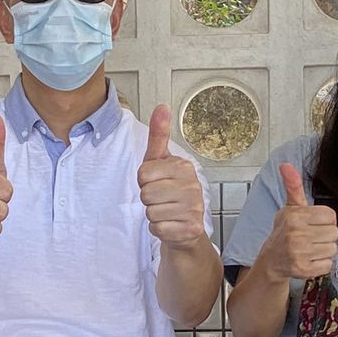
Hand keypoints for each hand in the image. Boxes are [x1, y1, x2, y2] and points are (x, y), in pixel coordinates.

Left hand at [137, 104, 207, 248]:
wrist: (185, 227)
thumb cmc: (169, 192)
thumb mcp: (160, 161)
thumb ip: (158, 135)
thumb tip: (161, 107)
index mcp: (184, 166)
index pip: (143, 174)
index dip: (144, 181)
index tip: (157, 182)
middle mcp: (192, 186)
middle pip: (146, 193)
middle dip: (148, 199)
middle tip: (161, 199)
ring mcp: (194, 208)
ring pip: (151, 212)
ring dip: (154, 215)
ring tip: (167, 211)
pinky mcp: (190, 229)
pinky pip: (157, 228)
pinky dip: (159, 229)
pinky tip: (170, 224)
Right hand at [262, 165, 337, 280]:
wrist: (271, 260)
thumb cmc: (284, 231)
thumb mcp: (289, 208)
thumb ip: (293, 186)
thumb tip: (286, 164)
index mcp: (295, 216)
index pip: (330, 215)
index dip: (325, 220)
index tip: (314, 224)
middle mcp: (296, 234)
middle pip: (334, 232)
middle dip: (325, 235)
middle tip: (312, 238)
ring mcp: (299, 253)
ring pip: (332, 249)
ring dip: (324, 250)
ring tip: (310, 249)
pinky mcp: (303, 270)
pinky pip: (328, 265)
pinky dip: (321, 264)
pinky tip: (309, 260)